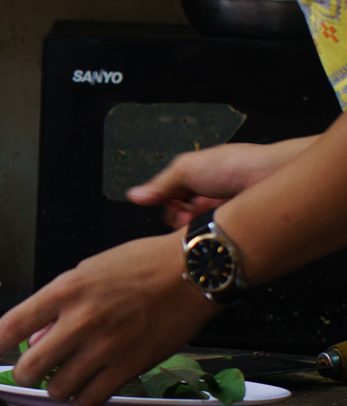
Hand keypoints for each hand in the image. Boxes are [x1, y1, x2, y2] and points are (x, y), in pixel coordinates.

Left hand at [0, 231, 220, 405]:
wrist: (193, 271)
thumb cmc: (139, 265)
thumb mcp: (89, 272)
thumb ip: (58, 308)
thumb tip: (35, 342)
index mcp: (66, 290)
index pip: (15, 322)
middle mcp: (81, 320)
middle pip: (32, 366)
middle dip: (24, 374)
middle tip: (30, 372)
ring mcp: (106, 346)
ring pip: (59, 388)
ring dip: (55, 388)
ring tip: (64, 379)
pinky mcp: (131, 366)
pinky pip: (93, 400)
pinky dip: (83, 402)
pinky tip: (85, 393)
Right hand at [126, 138, 314, 228]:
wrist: (271, 177)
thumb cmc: (233, 165)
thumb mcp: (186, 169)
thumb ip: (159, 185)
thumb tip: (134, 196)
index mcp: (195, 181)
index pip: (169, 202)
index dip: (168, 207)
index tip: (172, 208)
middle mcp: (209, 199)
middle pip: (181, 219)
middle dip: (181, 221)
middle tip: (188, 218)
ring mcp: (222, 215)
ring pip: (196, 232)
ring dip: (196, 230)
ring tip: (204, 224)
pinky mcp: (234, 230)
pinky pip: (214, 240)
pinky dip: (210, 237)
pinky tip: (215, 233)